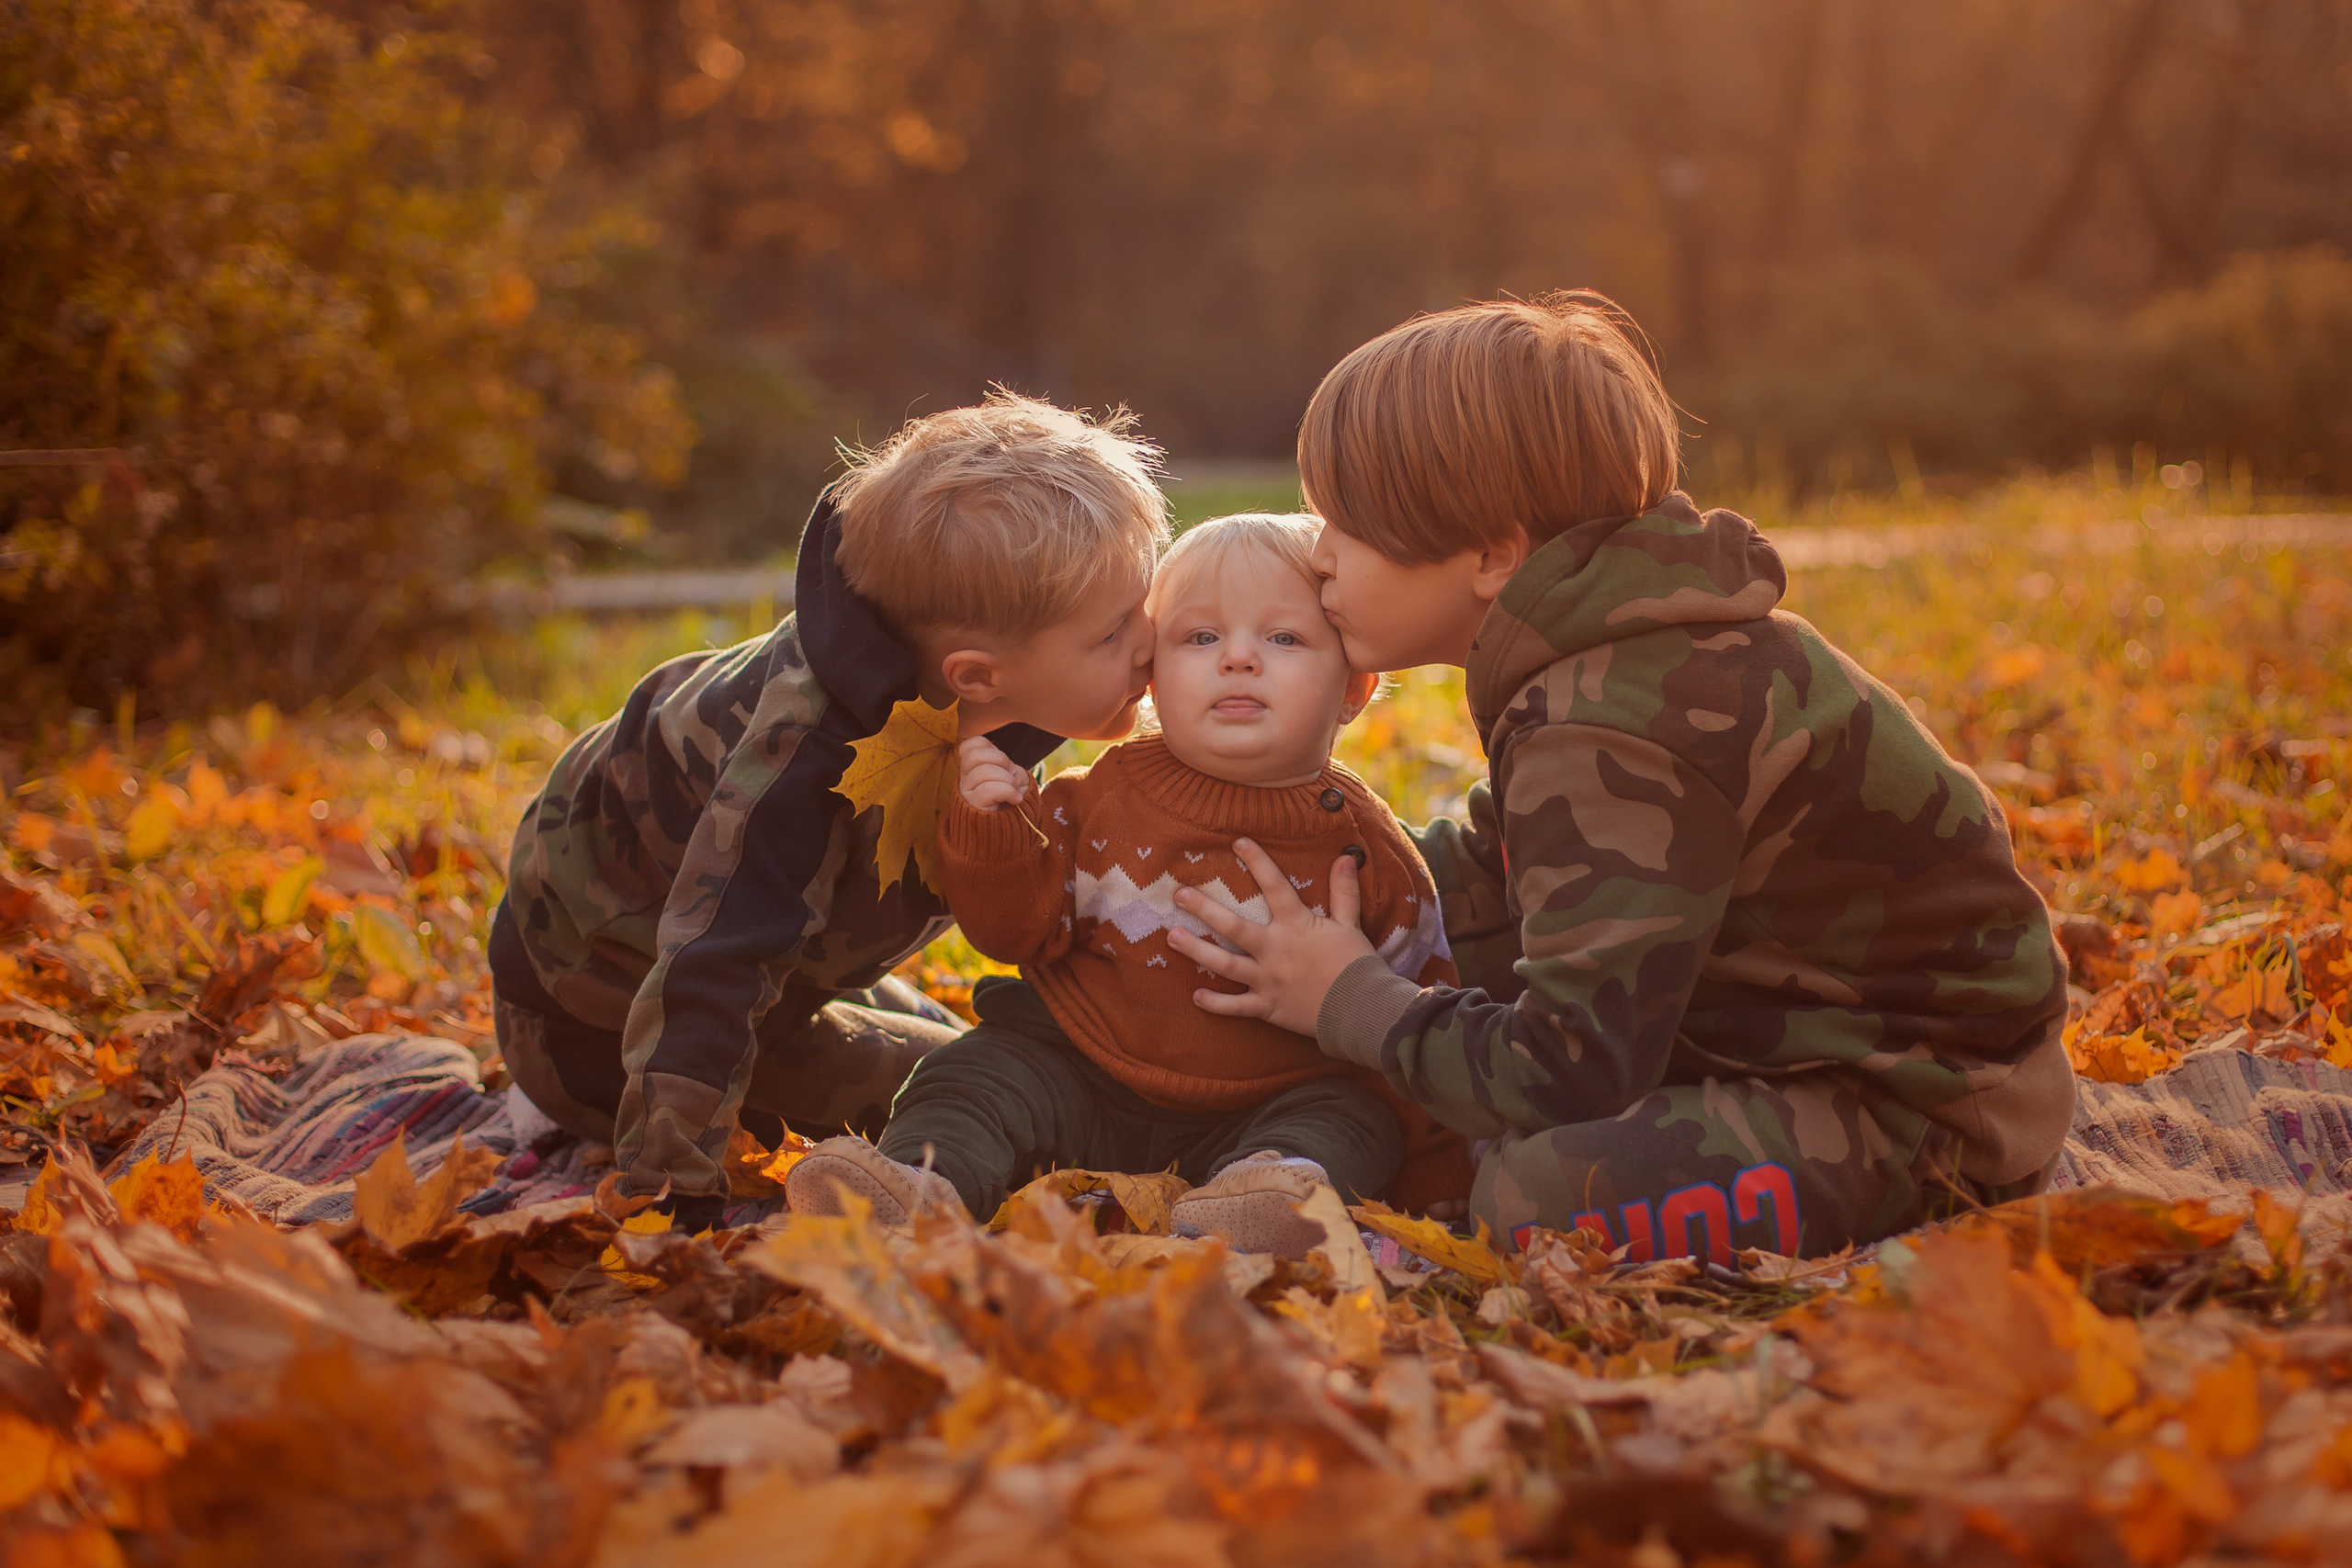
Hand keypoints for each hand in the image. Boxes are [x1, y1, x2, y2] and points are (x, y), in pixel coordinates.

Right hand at [955, 734, 1030, 811]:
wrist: (1009, 828)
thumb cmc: (1010, 798)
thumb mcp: (1012, 776)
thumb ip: (1009, 766)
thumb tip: (1009, 769)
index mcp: (971, 768)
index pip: (969, 746)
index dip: (989, 748)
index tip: (1003, 762)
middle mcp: (964, 778)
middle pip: (974, 755)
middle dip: (1000, 759)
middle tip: (1011, 773)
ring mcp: (967, 792)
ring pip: (984, 771)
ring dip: (1007, 779)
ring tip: (1015, 790)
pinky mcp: (974, 805)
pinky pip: (988, 789)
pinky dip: (1008, 791)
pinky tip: (1015, 799)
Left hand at [1165, 838, 1377, 1035]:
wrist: (1365, 1010)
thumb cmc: (1358, 965)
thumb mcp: (1351, 924)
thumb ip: (1344, 891)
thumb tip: (1347, 856)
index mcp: (1297, 925)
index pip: (1274, 886)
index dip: (1257, 862)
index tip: (1238, 841)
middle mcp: (1276, 950)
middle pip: (1233, 926)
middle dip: (1204, 909)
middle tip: (1179, 894)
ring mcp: (1268, 980)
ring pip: (1225, 964)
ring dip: (1196, 951)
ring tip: (1172, 937)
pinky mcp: (1268, 1007)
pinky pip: (1236, 1007)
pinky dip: (1215, 1004)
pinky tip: (1196, 996)